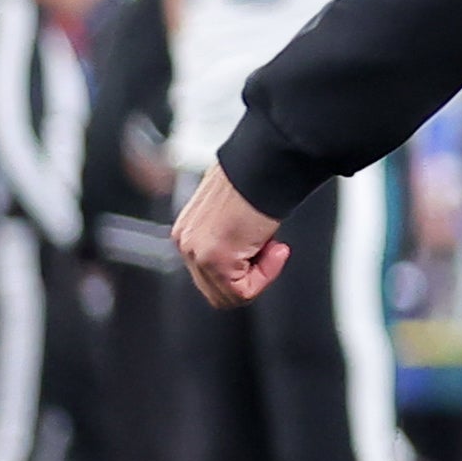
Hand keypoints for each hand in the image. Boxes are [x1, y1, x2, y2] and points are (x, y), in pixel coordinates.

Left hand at [173, 162, 289, 308]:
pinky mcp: (214, 258)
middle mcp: (185, 243)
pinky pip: (243, 291)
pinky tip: (276, 248)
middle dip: (250, 277)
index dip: (244, 270)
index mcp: (186, 232)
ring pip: (229, 296)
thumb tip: (245, 253)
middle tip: (271, 249)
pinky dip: (267, 275)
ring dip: (260, 276)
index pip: (209, 276)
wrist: (265, 164)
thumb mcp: (233, 212)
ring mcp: (196, 252)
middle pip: (217, 291)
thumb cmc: (256, 180)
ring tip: (273, 247)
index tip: (264, 245)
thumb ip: (228, 238)